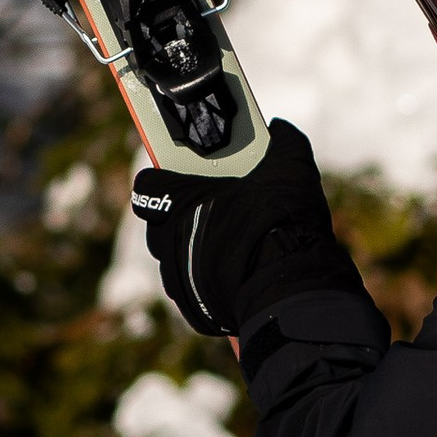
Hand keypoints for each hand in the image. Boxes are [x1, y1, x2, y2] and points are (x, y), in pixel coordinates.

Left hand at [131, 118, 358, 340]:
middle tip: (217, 213)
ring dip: (195, 251)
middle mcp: (167, 242)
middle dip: (182, 218)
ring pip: (177, 259)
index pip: (147, 185)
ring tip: (231, 246)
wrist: (288, 286)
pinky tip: (238, 276)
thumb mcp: (289, 166)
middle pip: (161, 225)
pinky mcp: (194, 309)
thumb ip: (281, 140)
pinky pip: (194, 291)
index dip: (162, 180)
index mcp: (177, 202)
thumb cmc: (280, 220)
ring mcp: (178, 279)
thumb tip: (277, 127)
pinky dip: (209, 283)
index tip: (181, 179)